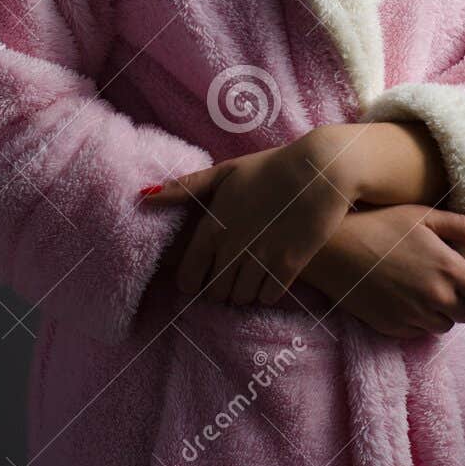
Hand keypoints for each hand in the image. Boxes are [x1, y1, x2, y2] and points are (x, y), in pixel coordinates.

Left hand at [139, 131, 355, 307]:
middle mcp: (233, 246)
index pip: (189, 277)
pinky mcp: (289, 264)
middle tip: (230, 276)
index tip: (203, 277)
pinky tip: (272, 278)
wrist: (322, 169)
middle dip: (220, 289)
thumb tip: (143, 198)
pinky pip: (269, 296)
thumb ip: (185, 188)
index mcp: (213, 226)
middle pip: (216, 292)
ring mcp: (261, 257)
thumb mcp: (226, 172)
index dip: (194, 282)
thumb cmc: (271, 168)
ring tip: (251, 276)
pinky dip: (267, 292)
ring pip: (242, 297)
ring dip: (244, 292)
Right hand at [303, 202, 464, 339]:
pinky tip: (402, 296)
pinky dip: (418, 319)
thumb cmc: (379, 224)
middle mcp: (435, 297)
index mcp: (448, 269)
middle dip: (463, 299)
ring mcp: (413, 316)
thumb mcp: (424, 216)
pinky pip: (419, 332)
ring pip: (444, 326)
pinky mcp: (393, 328)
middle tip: (443, 279)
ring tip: (421, 285)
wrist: (332, 249)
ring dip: (441, 311)